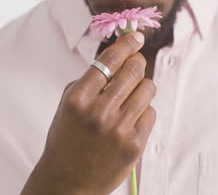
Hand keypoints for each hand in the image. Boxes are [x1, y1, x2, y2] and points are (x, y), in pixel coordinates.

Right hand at [22, 32, 156, 194]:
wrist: (68, 181)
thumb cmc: (67, 138)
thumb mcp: (68, 105)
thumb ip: (89, 80)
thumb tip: (120, 55)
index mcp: (78, 99)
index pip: (109, 60)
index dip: (127, 44)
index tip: (136, 36)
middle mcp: (98, 112)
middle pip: (133, 70)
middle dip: (137, 61)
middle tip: (136, 61)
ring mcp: (119, 130)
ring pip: (147, 89)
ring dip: (142, 86)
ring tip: (131, 94)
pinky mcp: (135, 145)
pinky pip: (151, 113)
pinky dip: (143, 111)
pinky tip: (130, 118)